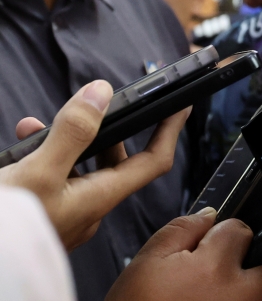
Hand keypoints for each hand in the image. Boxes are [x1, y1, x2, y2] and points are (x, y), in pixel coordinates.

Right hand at [0, 79, 188, 250]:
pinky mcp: (44, 215)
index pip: (153, 161)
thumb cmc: (6, 231)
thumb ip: (73, 133)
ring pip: (78, 168)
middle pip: (114, 162)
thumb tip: (102, 94)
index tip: (180, 106)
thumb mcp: (39, 172)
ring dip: (65, 141)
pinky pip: (54, 180)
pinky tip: (24, 143)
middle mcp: (89, 208)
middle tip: (100, 105)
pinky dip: (44, 157)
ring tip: (38, 125)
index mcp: (100, 197)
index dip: (169, 132)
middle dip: (106, 129)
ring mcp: (67, 214)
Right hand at [106, 209, 261, 300]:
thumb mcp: (147, 262)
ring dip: (256, 286)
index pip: (242, 230)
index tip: (212, 243)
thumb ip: (182, 230)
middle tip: (241, 263)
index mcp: (215, 269)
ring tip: (223, 288)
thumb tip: (210, 215)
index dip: (226, 232)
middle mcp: (240, 296)